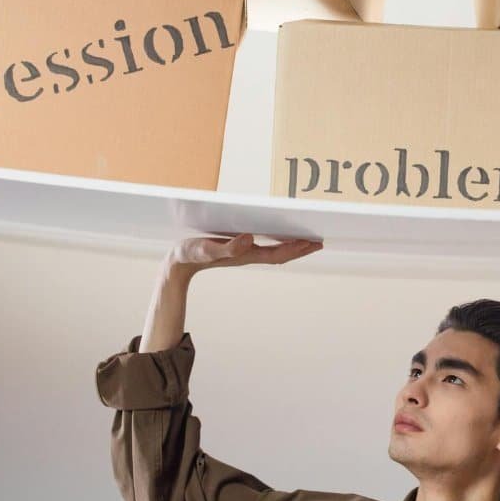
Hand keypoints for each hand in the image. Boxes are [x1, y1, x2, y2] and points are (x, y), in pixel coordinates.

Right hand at [166, 233, 322, 274]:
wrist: (179, 263)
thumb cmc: (192, 254)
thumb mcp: (208, 249)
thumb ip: (228, 247)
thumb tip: (249, 239)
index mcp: (246, 255)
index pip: (277, 253)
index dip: (295, 249)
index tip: (312, 242)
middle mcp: (249, 255)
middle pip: (281, 254)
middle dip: (301, 249)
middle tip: (320, 242)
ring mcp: (245, 253)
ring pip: (275, 251)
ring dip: (292, 247)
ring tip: (308, 240)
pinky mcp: (238, 249)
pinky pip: (265, 247)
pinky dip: (278, 243)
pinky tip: (282, 237)